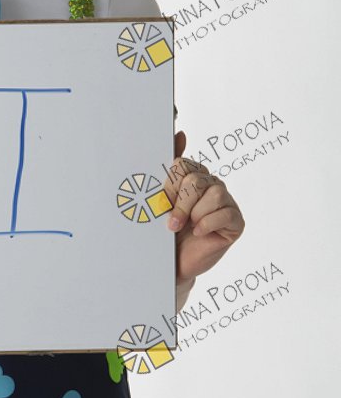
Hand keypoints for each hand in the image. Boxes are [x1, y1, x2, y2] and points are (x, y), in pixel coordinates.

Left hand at [165, 132, 244, 293]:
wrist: (174, 264)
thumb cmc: (167, 232)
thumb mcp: (161, 200)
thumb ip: (169, 169)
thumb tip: (180, 133)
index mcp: (193, 175)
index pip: (181, 165)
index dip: (169, 187)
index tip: (161, 204)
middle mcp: (212, 184)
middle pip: (195, 180)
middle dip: (180, 205)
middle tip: (172, 223)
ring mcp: (226, 201)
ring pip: (212, 195)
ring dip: (194, 215)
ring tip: (188, 228)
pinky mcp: (236, 221)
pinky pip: (223, 214)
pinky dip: (207, 225)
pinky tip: (201, 234)